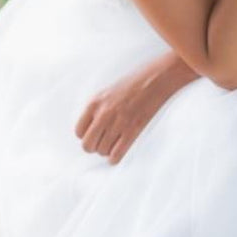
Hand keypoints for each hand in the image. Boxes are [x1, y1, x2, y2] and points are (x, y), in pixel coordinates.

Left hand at [74, 57, 188, 164]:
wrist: (157, 79)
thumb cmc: (134, 83)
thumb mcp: (109, 91)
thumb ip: (98, 108)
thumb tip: (92, 128)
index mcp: (95, 102)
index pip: (79, 131)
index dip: (86, 136)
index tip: (94, 135)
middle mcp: (104, 114)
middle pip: (88, 145)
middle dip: (94, 147)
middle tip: (102, 143)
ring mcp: (118, 123)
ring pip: (102, 151)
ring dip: (107, 151)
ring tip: (113, 144)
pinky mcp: (133, 130)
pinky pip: (116, 154)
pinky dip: (115, 157)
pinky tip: (118, 152)